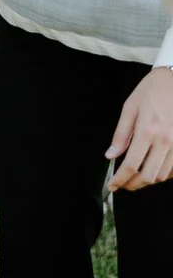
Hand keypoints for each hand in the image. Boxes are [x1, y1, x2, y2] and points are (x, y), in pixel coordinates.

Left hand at [108, 67, 172, 190]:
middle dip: (133, 184)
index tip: (113, 185)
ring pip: (163, 175)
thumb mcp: (129, 109)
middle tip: (122, 185)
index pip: (131, 165)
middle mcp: (165, 141)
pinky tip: (151, 169)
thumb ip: (120, 135)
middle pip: (149, 175)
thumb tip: (110, 156)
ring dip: (147, 181)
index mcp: (147, 131)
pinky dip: (162, 174)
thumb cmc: (150, 92)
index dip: (121, 179)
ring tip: (134, 178)